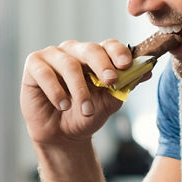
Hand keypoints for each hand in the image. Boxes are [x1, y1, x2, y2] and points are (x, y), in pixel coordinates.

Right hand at [21, 39, 141, 145]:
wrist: (63, 135)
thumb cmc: (86, 114)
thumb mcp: (110, 102)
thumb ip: (125, 86)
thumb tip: (147, 71)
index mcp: (95, 56)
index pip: (108, 45)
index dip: (118, 53)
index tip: (126, 66)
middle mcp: (74, 51)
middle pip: (90, 49)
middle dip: (103, 65)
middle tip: (111, 82)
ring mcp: (53, 56)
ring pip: (69, 64)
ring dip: (80, 89)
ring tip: (86, 110)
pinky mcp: (33, 65)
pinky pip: (44, 72)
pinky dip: (56, 91)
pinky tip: (63, 105)